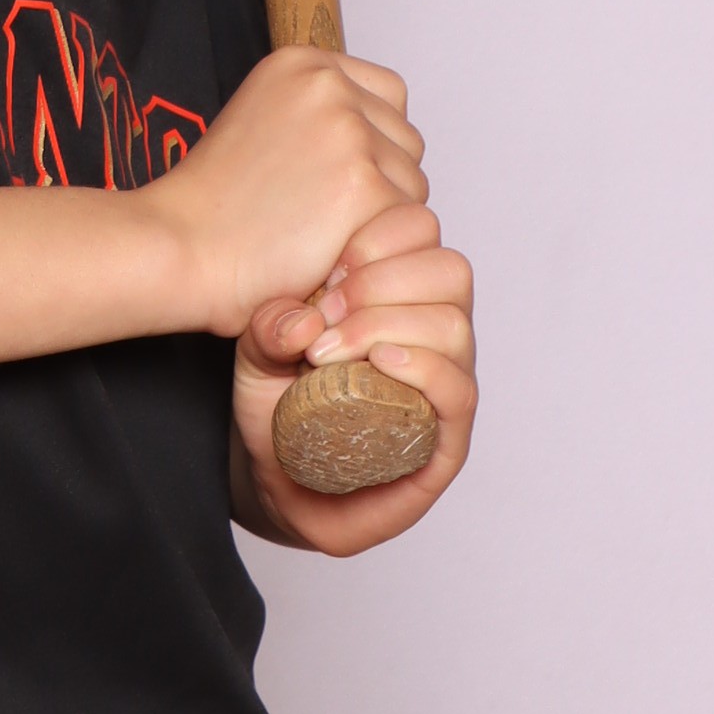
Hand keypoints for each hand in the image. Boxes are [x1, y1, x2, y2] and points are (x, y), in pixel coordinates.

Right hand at [144, 46, 426, 337]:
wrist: (182, 244)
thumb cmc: (215, 202)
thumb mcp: (262, 120)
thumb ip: (317, 113)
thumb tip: (379, 136)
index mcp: (302, 63)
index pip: (389, 94)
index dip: (373, 140)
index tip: (339, 173)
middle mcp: (329, 86)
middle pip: (406, 141)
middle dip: (381, 179)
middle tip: (325, 211)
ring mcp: (348, 134)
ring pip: (412, 185)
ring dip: (382, 215)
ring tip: (322, 231)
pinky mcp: (364, 186)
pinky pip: (406, 223)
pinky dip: (377, 247)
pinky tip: (330, 251)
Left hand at [233, 199, 477, 553]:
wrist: (279, 481)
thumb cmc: (277, 405)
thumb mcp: (255, 350)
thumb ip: (267, 323)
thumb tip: (302, 317)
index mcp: (398, 292)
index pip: (421, 231)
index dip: (378, 238)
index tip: (327, 267)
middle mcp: (432, 331)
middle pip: (449, 270)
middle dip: (383, 281)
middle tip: (328, 308)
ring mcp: (445, 381)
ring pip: (454, 324)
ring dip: (390, 325)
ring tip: (331, 349)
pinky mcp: (448, 437)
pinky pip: (458, 389)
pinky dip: (422, 368)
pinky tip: (378, 364)